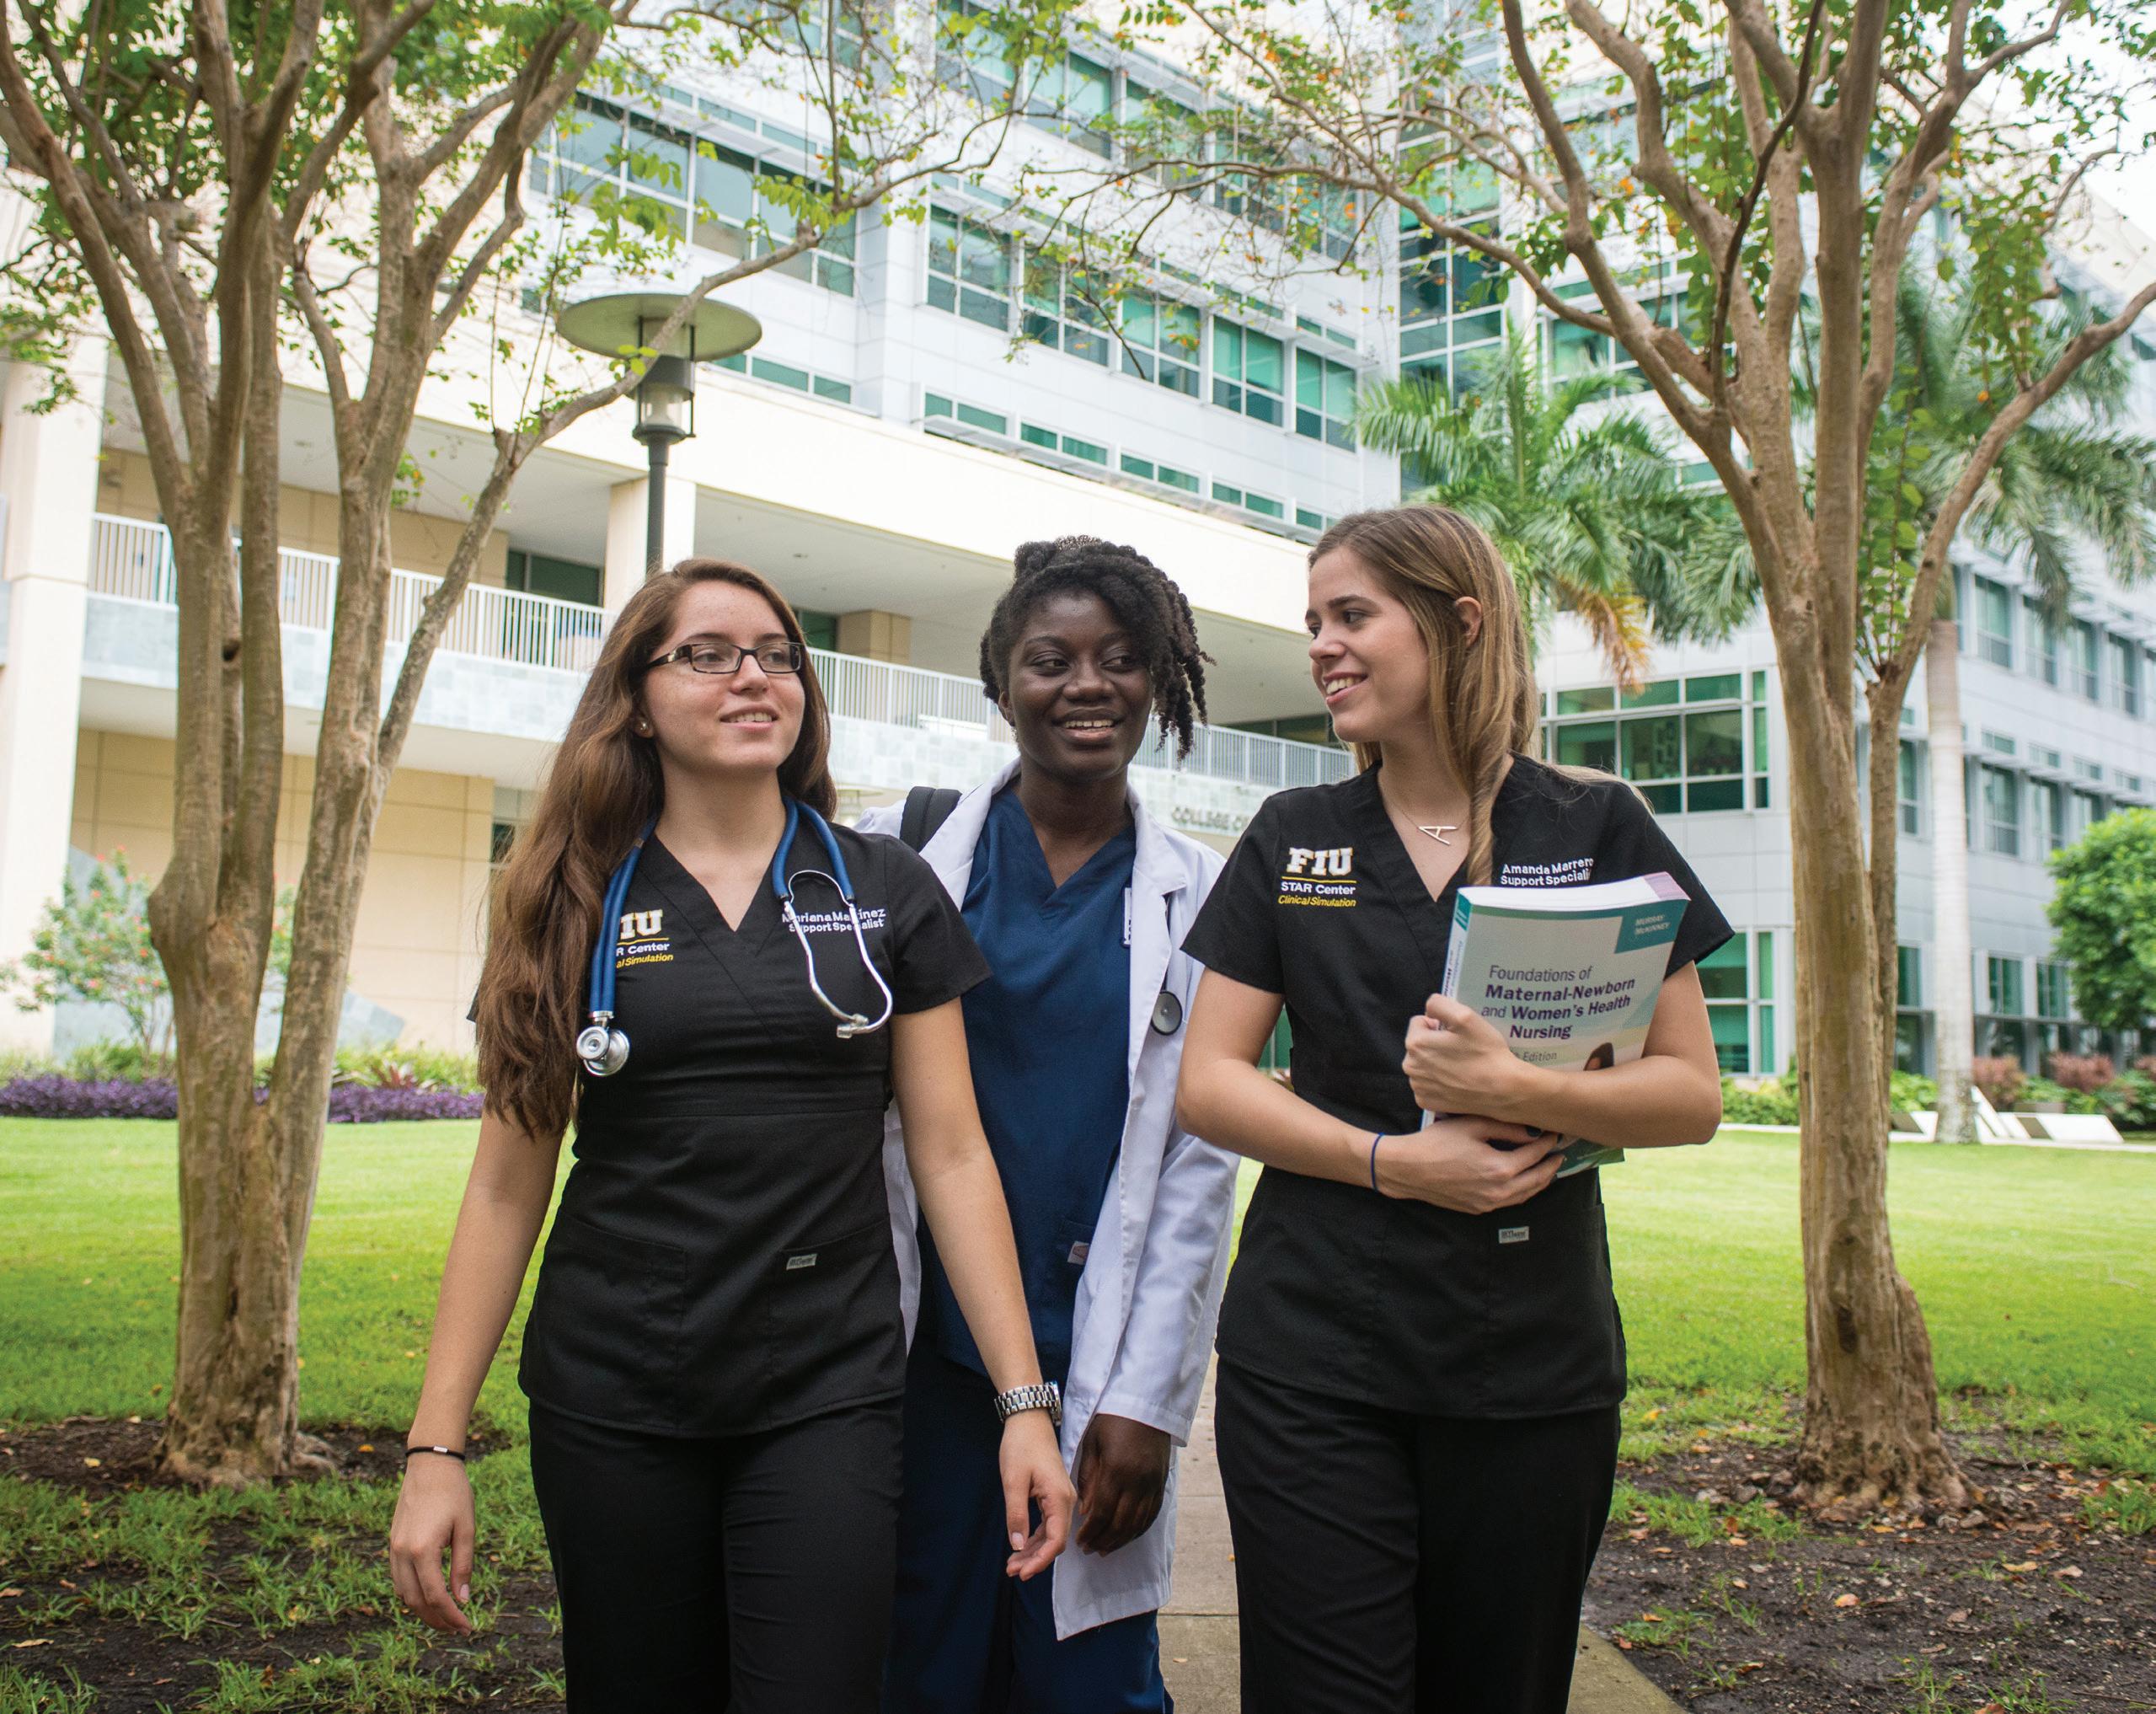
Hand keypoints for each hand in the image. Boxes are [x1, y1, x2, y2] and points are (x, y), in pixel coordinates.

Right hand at [388, 1453, 474, 1632]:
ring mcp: (393, 1549)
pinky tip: (428, 1596)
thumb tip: (463, 1598)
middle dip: (436, 1619)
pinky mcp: (392, 1543)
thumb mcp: (466, 1528)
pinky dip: (411, 1593)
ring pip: (403, 1593)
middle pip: (415, 1601)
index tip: (467, 1626)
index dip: (451, 1616)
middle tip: (457, 1627)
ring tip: (444, 1617)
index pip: (435, 1596)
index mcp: (422, 1550)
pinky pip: (398, 1578)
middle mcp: (402, 1553)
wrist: (430, 1465)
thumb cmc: (454, 1493)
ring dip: (422, 1610)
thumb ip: (463, 1565)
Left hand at [999, 1409, 1074, 1581]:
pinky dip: (1034, 1538)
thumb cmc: (1021, 1446)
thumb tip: (1018, 1546)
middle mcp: (1066, 1501)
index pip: (1057, 1540)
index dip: (1041, 1560)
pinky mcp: (1053, 1496)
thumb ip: (1016, 1514)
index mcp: (1059, 1498)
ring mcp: (1061, 1499)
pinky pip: (1048, 1524)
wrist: (1029, 1421)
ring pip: (1051, 1534)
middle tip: (1011, 1572)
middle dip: (1034, 1559)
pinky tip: (1020, 1547)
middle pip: (1055, 1540)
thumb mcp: (1013, 1481)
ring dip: (1033, 1551)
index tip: (1022, 1574)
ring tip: (1011, 1564)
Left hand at [1073, 1413, 1171, 1556]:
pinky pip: (1152, 1515)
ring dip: (1121, 1540)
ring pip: (1138, 1523)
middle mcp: (1138, 1481)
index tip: (1079, 1542)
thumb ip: (1088, 1479)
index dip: (1090, 1531)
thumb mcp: (1091, 1444)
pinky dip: (1138, 1530)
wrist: (1145, 1404)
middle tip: (1089, 1549)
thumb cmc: (1111, 1420)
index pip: (1101, 1512)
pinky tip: (1127, 1536)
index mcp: (1117, 1469)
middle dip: (1103, 1540)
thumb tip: (1085, 1511)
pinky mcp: (1162, 1482)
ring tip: (1105, 1548)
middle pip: (1120, 1523)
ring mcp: (1153, 1483)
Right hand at [1373, 1118, 1563, 1214]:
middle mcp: (1499, 1191)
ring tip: (1547, 1168)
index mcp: (1500, 1169)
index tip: (1554, 1133)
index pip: (1535, 1155)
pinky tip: (1523, 1181)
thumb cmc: (1437, 1142)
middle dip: (1551, 1166)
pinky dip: (1523, 1191)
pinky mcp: (1478, 1209)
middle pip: (1537, 1180)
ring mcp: (1488, 1203)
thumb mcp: (1473, 1126)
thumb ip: (1507, 1128)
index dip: (1547, 1143)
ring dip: (1540, 1181)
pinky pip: (1510, 1202)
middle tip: (1560, 1153)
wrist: (1408, 1169)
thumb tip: (1532, 1131)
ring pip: (1525, 1195)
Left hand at [1403, 995, 1533, 1118]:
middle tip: (1460, 1050)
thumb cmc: (1485, 1052)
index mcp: (1415, 1044)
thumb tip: (1428, 1010)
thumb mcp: (1465, 1016)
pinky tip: (1456, 1082)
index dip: (1438, 1024)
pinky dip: (1438, 1082)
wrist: (1503, 1089)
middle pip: (1419, 1045)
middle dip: (1434, 1044)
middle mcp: (1410, 1067)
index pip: (1419, 1023)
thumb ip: (1439, 1004)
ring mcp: (1418, 1087)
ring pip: (1422, 1065)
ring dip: (1435, 1063)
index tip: (1456, 1034)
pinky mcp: (1426, 1103)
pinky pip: (1427, 1085)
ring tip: (1460, 1066)